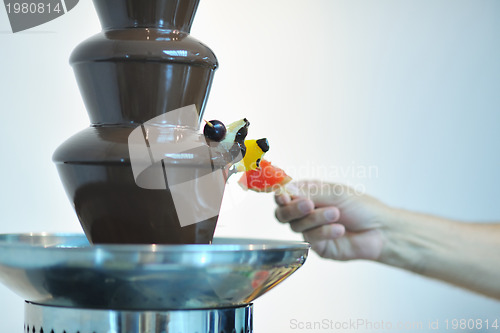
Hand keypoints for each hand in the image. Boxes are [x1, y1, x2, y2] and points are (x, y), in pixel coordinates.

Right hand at [275, 180, 390, 260]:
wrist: (381, 230)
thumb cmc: (362, 207)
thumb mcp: (336, 193)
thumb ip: (310, 193)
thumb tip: (286, 190)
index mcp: (309, 194)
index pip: (285, 194)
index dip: (281, 196)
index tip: (283, 196)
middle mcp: (306, 212)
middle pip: (283, 213)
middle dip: (293, 209)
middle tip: (308, 205)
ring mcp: (311, 230)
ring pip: (297, 226)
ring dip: (316, 219)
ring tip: (336, 214)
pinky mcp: (318, 246)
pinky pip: (311, 239)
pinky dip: (324, 232)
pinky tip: (339, 229)